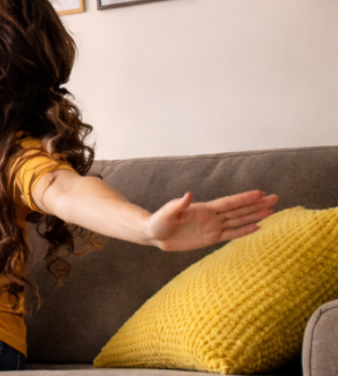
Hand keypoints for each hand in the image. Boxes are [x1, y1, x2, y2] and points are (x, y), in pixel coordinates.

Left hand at [145, 190, 277, 250]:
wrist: (155, 235)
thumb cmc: (158, 222)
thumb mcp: (166, 214)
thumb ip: (177, 205)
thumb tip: (187, 195)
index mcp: (203, 209)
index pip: (229, 203)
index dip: (244, 198)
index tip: (260, 193)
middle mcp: (212, 216)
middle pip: (239, 210)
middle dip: (257, 204)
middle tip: (275, 198)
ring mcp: (213, 227)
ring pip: (239, 220)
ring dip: (255, 216)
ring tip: (271, 211)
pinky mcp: (211, 238)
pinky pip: (231, 234)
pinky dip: (244, 231)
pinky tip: (257, 227)